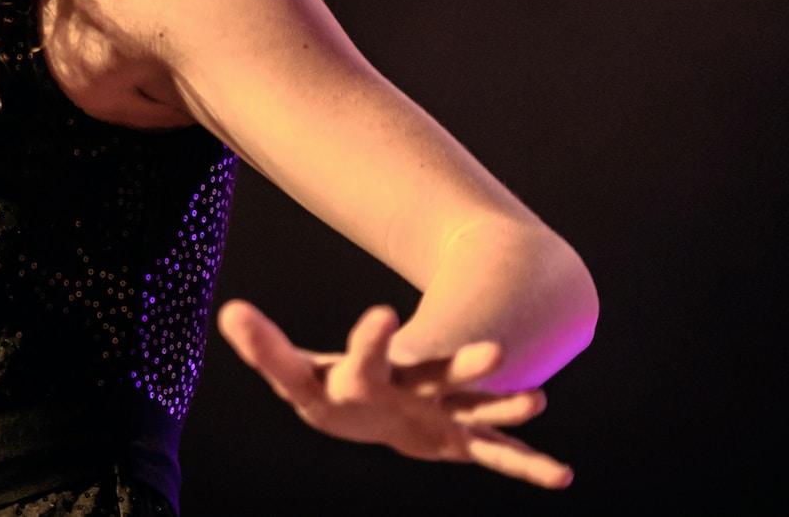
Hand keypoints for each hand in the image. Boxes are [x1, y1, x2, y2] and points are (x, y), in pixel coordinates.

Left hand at [216, 299, 572, 489]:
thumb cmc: (326, 385)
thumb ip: (265, 346)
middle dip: (462, 364)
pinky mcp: (458, 440)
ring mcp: (443, 411)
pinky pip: (495, 454)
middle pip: (439, 374)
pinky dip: (526, 465)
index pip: (369, 353)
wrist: (369, 399)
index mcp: (371, 369)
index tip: (382, 313)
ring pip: (476, 410)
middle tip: (493, 350)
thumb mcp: (293, 371)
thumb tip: (227, 311)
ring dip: (502, 407)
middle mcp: (415, 385)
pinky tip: (561, 476)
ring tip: (536, 400)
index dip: (372, 337)